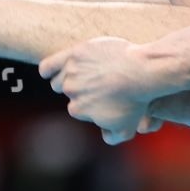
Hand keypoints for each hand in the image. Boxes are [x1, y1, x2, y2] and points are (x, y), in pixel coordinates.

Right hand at [40, 37, 162, 144]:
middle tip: (98, 83)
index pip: (76, 107)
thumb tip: (103, 135)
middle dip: (80, 88)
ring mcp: (72, 71)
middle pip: (67, 89)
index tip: (103, 96)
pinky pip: (50, 64)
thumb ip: (111, 137)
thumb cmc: (136, 100)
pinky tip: (46, 71)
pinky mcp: (76, 53)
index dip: (90, 102)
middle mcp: (71, 90)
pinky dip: (47, 69)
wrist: (142, 71)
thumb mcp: (127, 128)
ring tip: (82, 74)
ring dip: (67, 76)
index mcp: (78, 109)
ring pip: (59, 76)